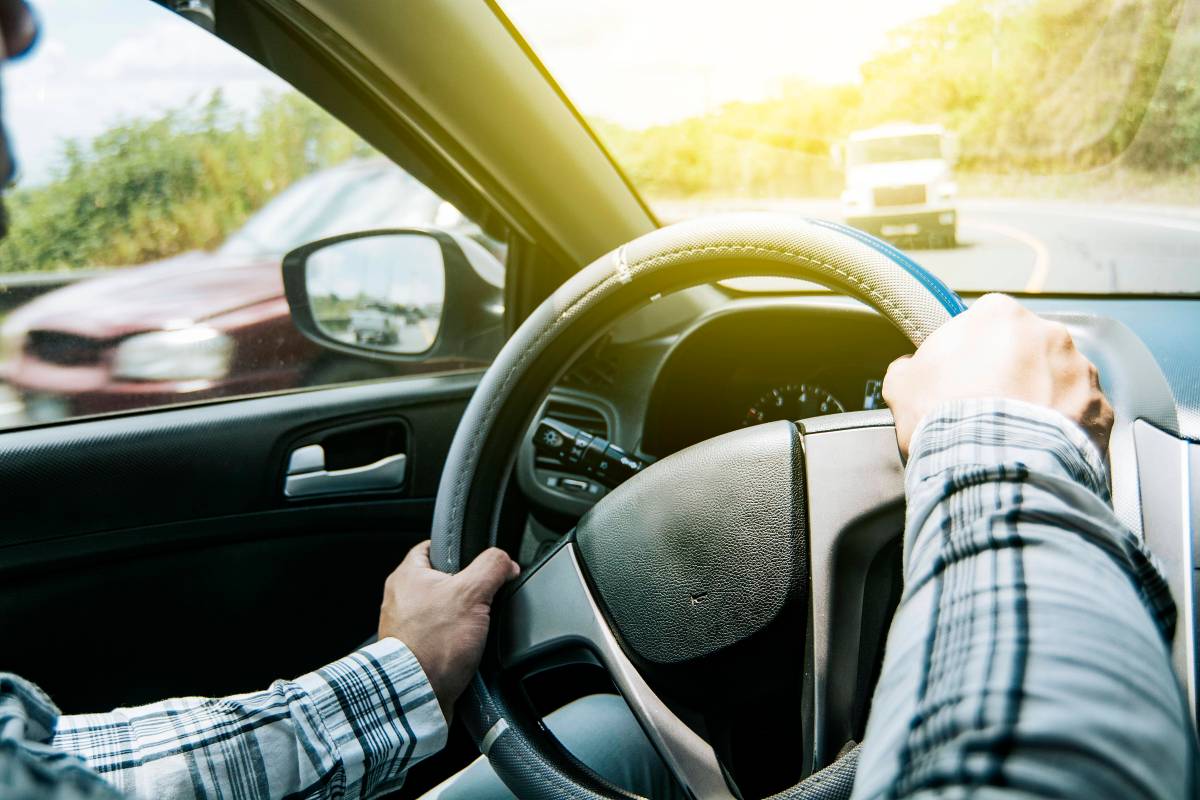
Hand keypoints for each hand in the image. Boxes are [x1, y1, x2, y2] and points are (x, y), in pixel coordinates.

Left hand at [378, 541, 519, 720]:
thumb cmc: (434, 645)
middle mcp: (398, 599)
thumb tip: (506, 562)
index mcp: (406, 575)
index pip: (431, 547)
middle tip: (481, 597)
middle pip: (437, 581)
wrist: (417, 694)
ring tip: (474, 627)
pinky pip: (433, 637)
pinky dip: (448, 641)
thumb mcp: (473, 593)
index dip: (458, 550)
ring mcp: (400, 627)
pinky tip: (463, 649)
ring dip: (455, 618)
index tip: (475, 558)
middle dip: (462, 589)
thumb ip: (492, 567)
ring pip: (436, 611)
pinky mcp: (408, 652)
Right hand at [883, 293, 1112, 457]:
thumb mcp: (902, 385)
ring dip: (1042, 400)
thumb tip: (909, 369)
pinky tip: (1040, 450)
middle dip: (1014, 374)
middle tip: (988, 408)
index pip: (985, 322)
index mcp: (999, 315)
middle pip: (1029, 349)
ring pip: (1060, 381)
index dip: (972, 352)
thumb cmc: (945, 416)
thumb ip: (909, 367)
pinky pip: (1082, 416)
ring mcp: (1082, 371)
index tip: (962, 377)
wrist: (992, 466)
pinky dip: (1065, 430)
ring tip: (1016, 434)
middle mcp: (1049, 333)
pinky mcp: (1102, 410)